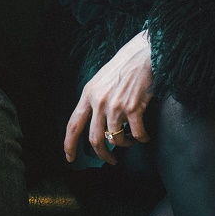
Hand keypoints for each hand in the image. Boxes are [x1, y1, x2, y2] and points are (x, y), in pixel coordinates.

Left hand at [64, 31, 153, 165]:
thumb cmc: (123, 68)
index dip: (69, 144)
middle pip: (94, 139)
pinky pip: (136, 134)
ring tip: (131, 141)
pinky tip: (144, 137)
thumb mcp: (100, 81)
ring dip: (125, 144)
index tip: (70, 158)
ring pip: (115, 139)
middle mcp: (99, 102)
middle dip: (102, 155)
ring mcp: (115, 106)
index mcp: (88, 95)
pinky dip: (141, 139)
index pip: (73, 124)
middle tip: (110, 160)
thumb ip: (94, 100)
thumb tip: (95, 123)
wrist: (143, 55)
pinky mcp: (133, 108)